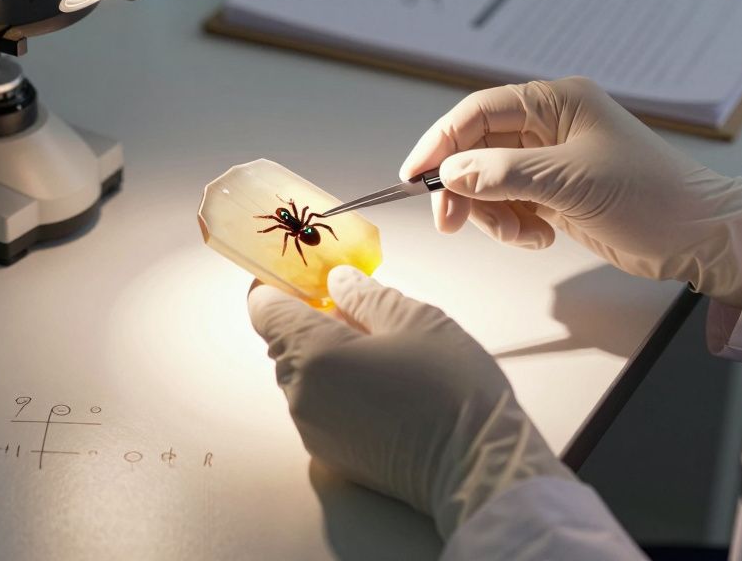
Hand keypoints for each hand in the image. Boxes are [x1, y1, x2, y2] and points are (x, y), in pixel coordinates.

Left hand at [248, 266, 572, 536]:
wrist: (478, 468)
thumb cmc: (451, 390)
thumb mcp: (414, 319)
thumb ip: (365, 295)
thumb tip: (337, 282)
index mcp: (313, 353)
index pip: (263, 307)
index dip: (280, 283)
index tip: (305, 273)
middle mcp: (301, 394)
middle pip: (284, 341)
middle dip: (312, 317)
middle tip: (357, 304)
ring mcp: (313, 429)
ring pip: (304, 375)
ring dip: (328, 353)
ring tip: (381, 347)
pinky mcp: (331, 455)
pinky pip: (320, 406)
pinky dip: (339, 387)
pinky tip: (383, 383)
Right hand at [400, 77, 741, 305]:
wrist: (700, 237)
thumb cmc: (653, 196)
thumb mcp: (571, 181)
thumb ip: (503, 174)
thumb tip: (451, 173)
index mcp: (556, 102)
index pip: (477, 113)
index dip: (440, 142)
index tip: (414, 176)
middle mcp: (549, 125)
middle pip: (476, 150)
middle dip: (463, 188)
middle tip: (452, 223)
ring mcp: (550, 160)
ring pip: (487, 183)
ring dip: (492, 214)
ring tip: (524, 235)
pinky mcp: (554, 192)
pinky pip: (508, 205)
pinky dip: (513, 226)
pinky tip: (541, 237)